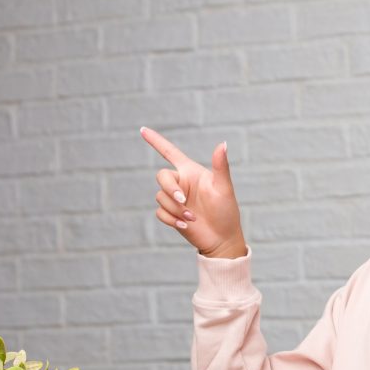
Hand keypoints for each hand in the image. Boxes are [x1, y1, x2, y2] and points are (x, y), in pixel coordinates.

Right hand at [141, 126, 246, 258]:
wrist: (222, 239)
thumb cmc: (227, 211)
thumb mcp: (224, 188)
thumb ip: (221, 166)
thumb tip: (223, 144)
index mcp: (191, 172)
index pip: (170, 152)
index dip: (156, 141)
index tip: (142, 130)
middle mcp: (181, 183)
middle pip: (161, 176)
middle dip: (170, 189)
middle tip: (183, 200)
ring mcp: (175, 199)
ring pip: (160, 197)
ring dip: (176, 209)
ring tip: (192, 218)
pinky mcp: (171, 214)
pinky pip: (160, 212)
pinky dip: (171, 219)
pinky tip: (185, 225)